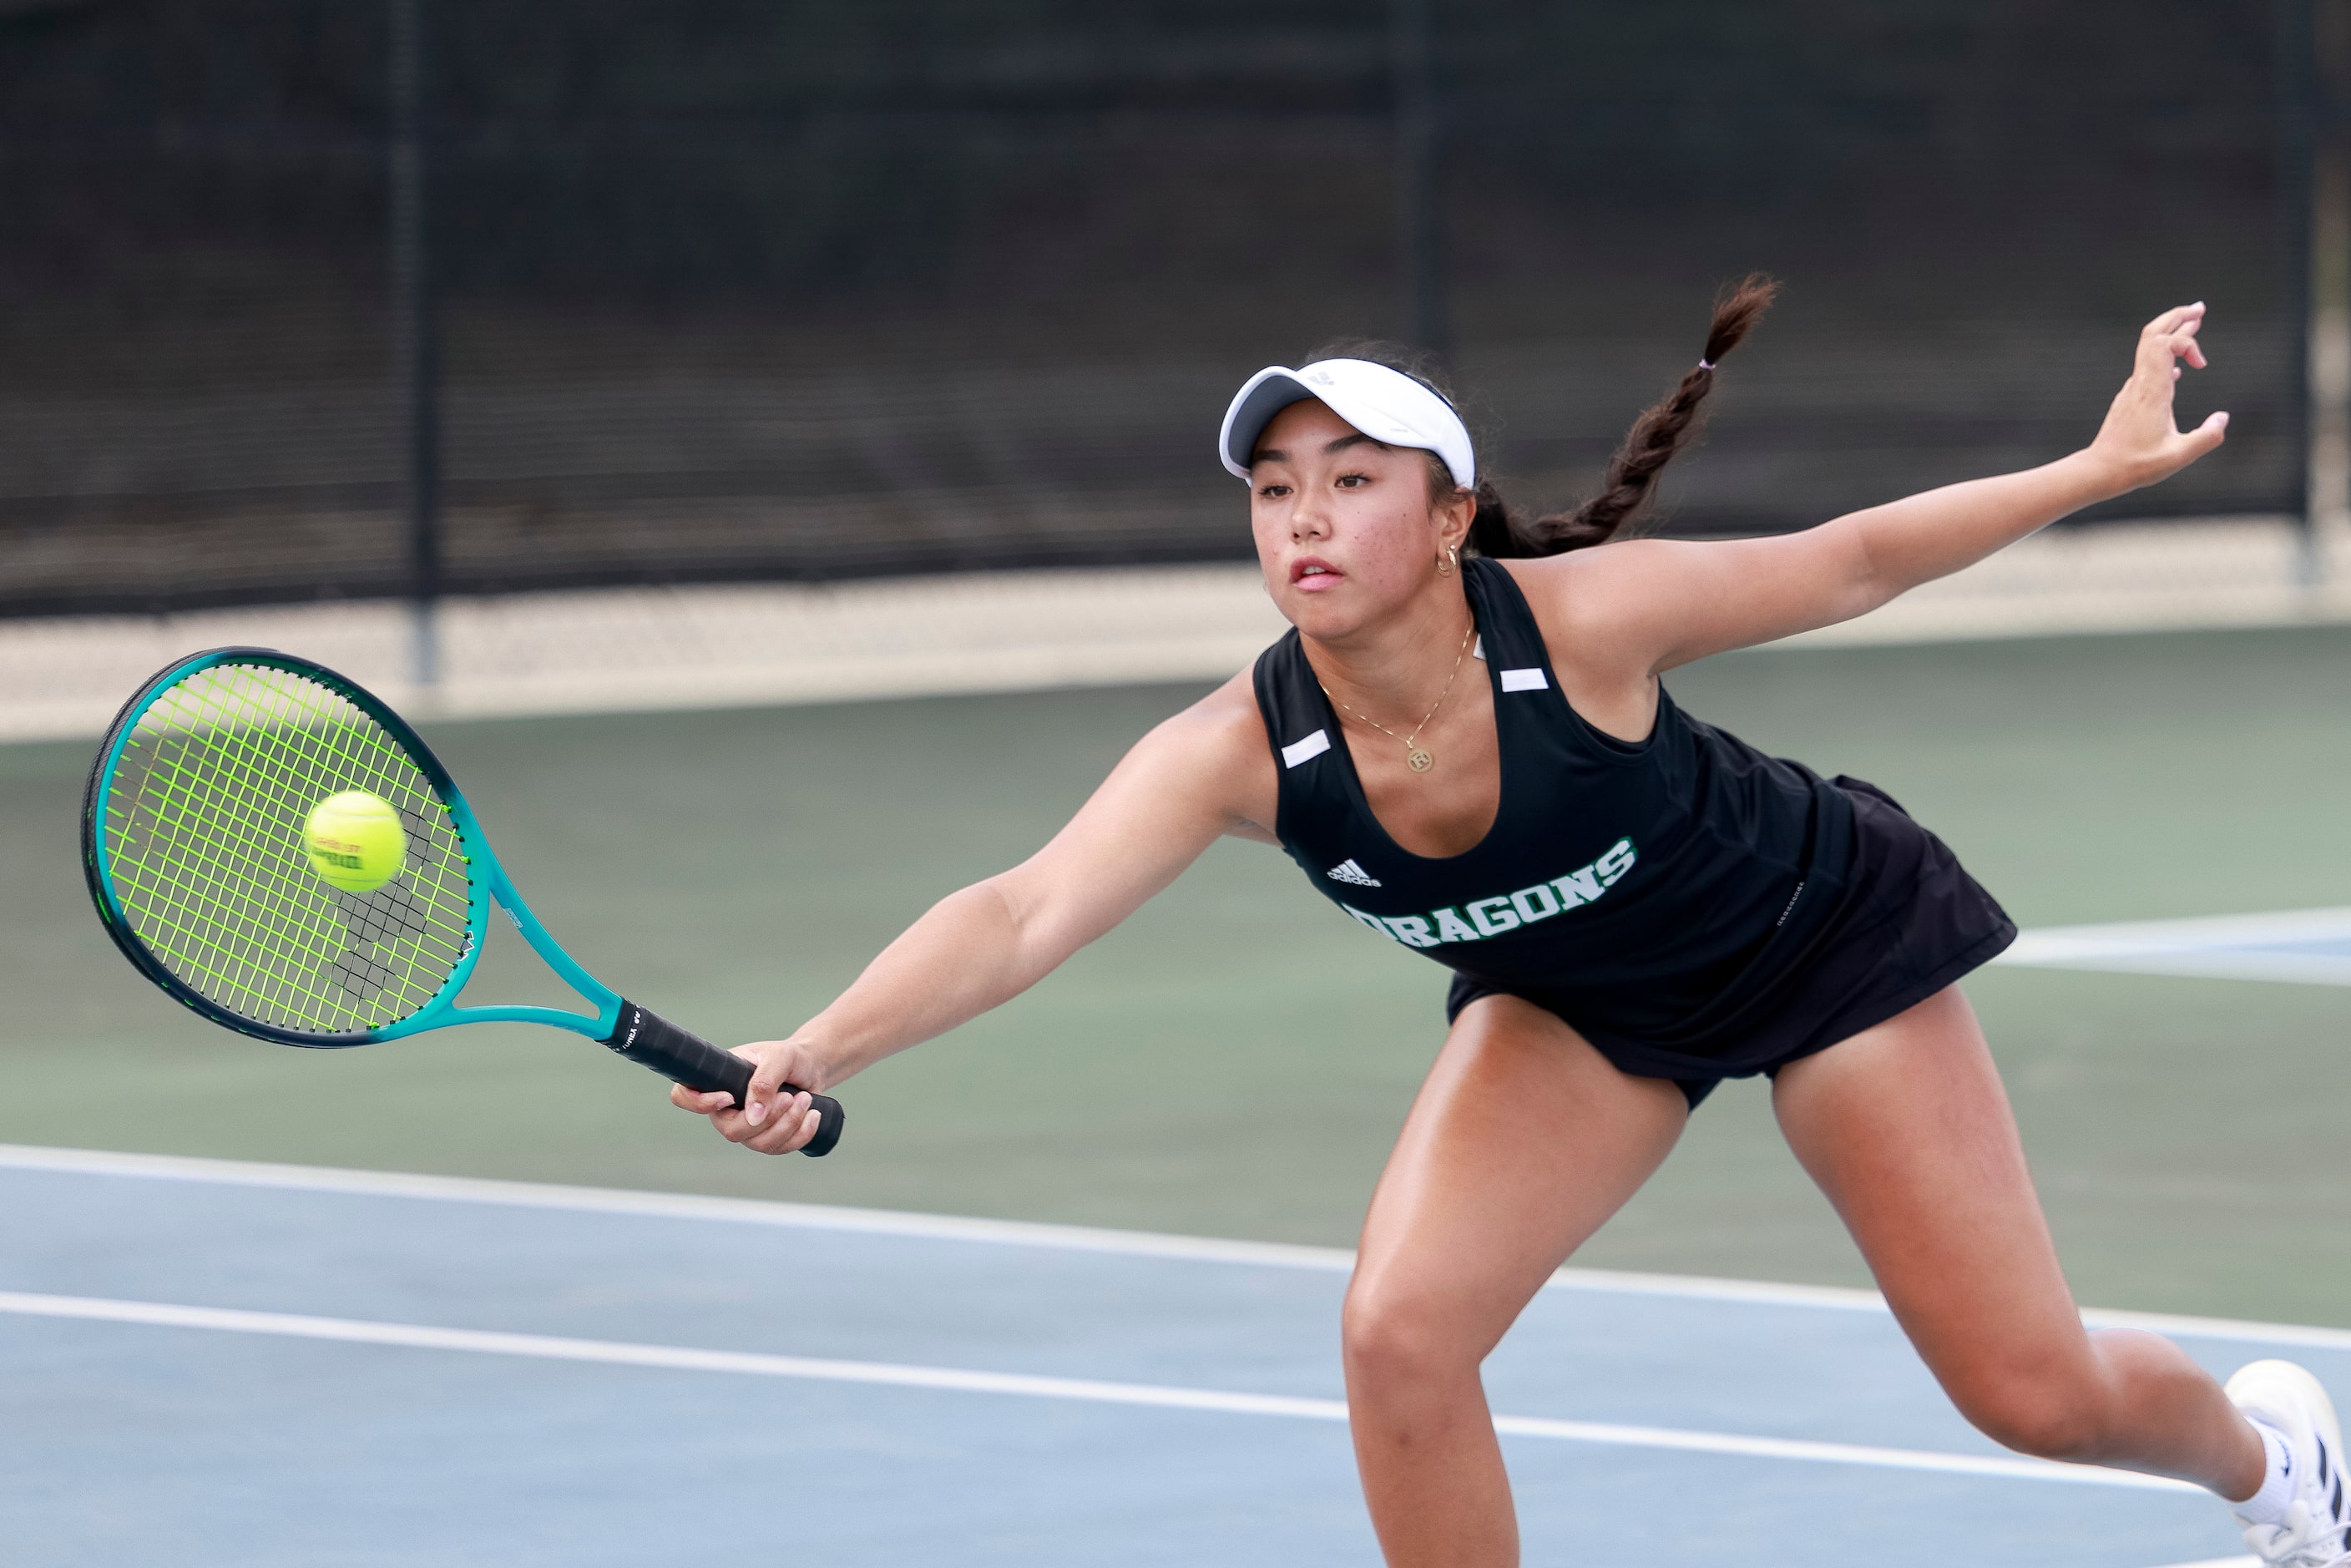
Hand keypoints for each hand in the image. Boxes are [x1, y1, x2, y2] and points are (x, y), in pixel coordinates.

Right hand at [669, 1035, 833, 1155]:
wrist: (811, 1067)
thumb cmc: (789, 1057)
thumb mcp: (778, 1058)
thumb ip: (764, 1081)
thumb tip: (754, 1116)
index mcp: (718, 1081)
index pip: (684, 1097)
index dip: (699, 1103)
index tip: (730, 1097)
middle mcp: (726, 1108)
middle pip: (732, 1131)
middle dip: (767, 1118)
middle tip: (789, 1097)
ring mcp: (746, 1126)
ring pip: (759, 1143)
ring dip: (788, 1124)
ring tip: (805, 1100)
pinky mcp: (768, 1137)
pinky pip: (779, 1148)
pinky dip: (800, 1134)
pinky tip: (813, 1116)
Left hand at [2083, 302, 2228, 492]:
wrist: (2100, 471)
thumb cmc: (2136, 465)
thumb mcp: (2178, 456)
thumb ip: (2207, 437)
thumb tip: (2223, 418)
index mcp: (2152, 391)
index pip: (2166, 344)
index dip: (2188, 342)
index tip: (2203, 364)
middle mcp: (2140, 384)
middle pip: (2153, 335)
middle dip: (2177, 317)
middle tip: (2200, 308)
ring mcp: (2133, 389)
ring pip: (2149, 349)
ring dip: (2171, 333)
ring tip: (2194, 324)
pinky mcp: (2130, 398)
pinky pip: (2147, 367)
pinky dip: (2165, 356)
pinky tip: (2178, 368)